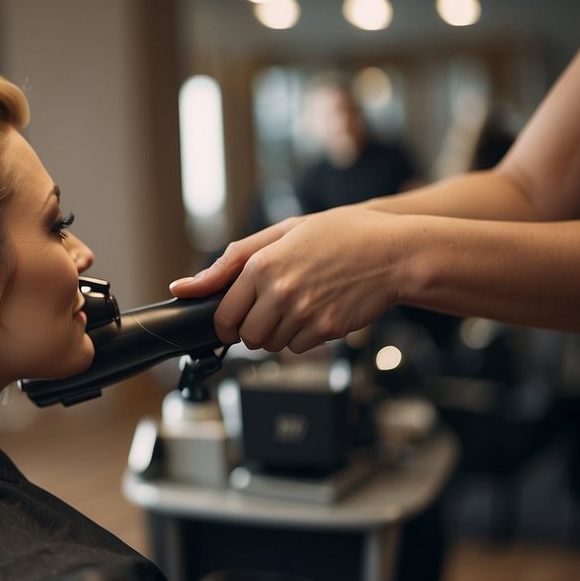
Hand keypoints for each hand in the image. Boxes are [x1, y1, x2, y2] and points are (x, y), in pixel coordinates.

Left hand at [170, 207, 405, 352]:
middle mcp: (279, 290)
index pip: (224, 314)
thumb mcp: (283, 232)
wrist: (395, 252)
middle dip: (253, 329)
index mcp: (263, 264)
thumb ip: (231, 260)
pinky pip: (299, 348)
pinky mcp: (326, 329)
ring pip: (271, 345)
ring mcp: (303, 312)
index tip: (233, 322)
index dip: (226, 323)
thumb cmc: (341, 235)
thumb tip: (184, 286)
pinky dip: (304, 337)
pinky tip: (318, 312)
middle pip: (246, 336)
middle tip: (272, 311)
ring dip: (279, 333)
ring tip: (300, 305)